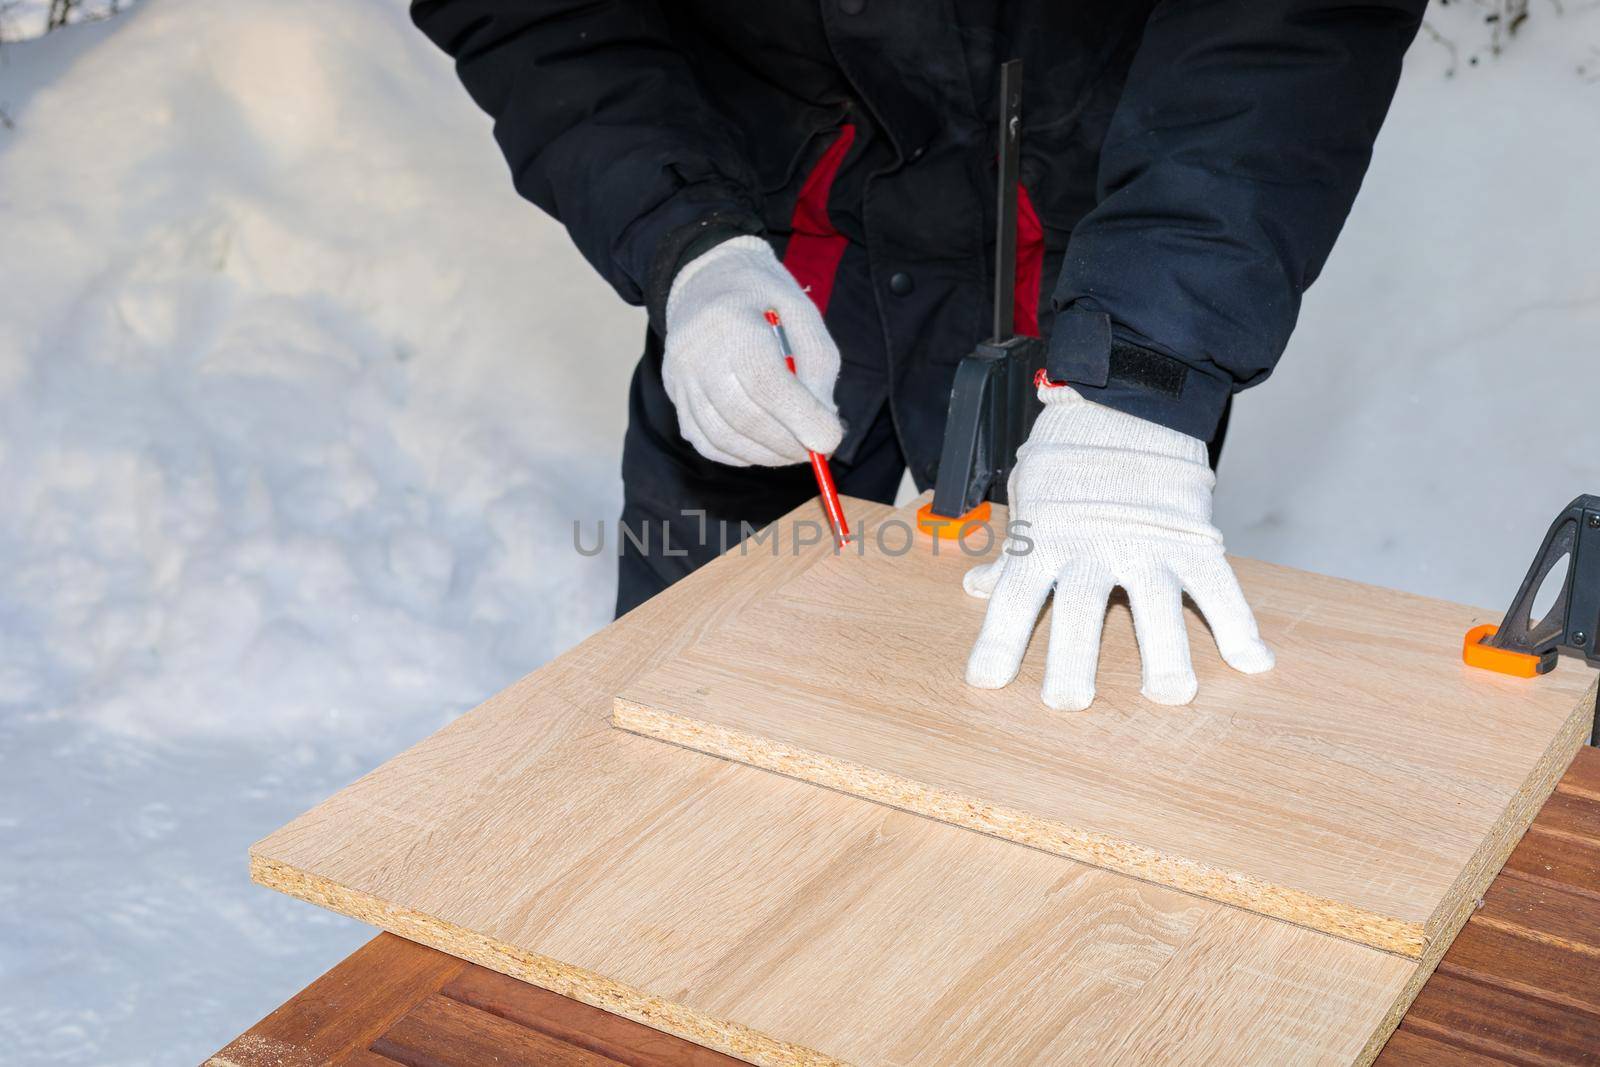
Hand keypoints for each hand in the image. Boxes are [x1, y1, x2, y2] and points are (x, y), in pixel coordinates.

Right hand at [662, 236, 843, 465]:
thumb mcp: (802, 311)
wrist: (705, 279)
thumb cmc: (762, 296)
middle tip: (817, 451)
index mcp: (732, 322)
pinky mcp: (675, 395)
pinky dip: (739, 454)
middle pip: (743, 417)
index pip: (765, 383)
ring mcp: (680, 377)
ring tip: (793, 450)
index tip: (830, 441)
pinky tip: (763, 448)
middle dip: (786, 444)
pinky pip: (705, 440)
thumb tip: (824, 422)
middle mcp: (697, 352)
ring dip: (765, 455)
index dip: (801, 418)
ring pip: (722, 437)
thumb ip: (818, 365)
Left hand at [963, 384, 1272, 709]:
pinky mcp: (1194, 537)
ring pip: (1154, 607)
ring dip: (1164, 656)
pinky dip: (1240, 625)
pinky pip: (1220, 588)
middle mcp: (1091, 545)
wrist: (1130, 395)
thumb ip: (1011, 551)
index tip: (985, 682)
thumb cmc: (1071, 450)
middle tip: (1067, 704)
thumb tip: (977, 590)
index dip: (998, 642)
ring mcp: (1146, 543)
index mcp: (1044, 537)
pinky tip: (1254, 663)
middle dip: (1071, 662)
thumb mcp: (1029, 495)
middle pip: (1077, 612)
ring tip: (1170, 695)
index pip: (1013, 598)